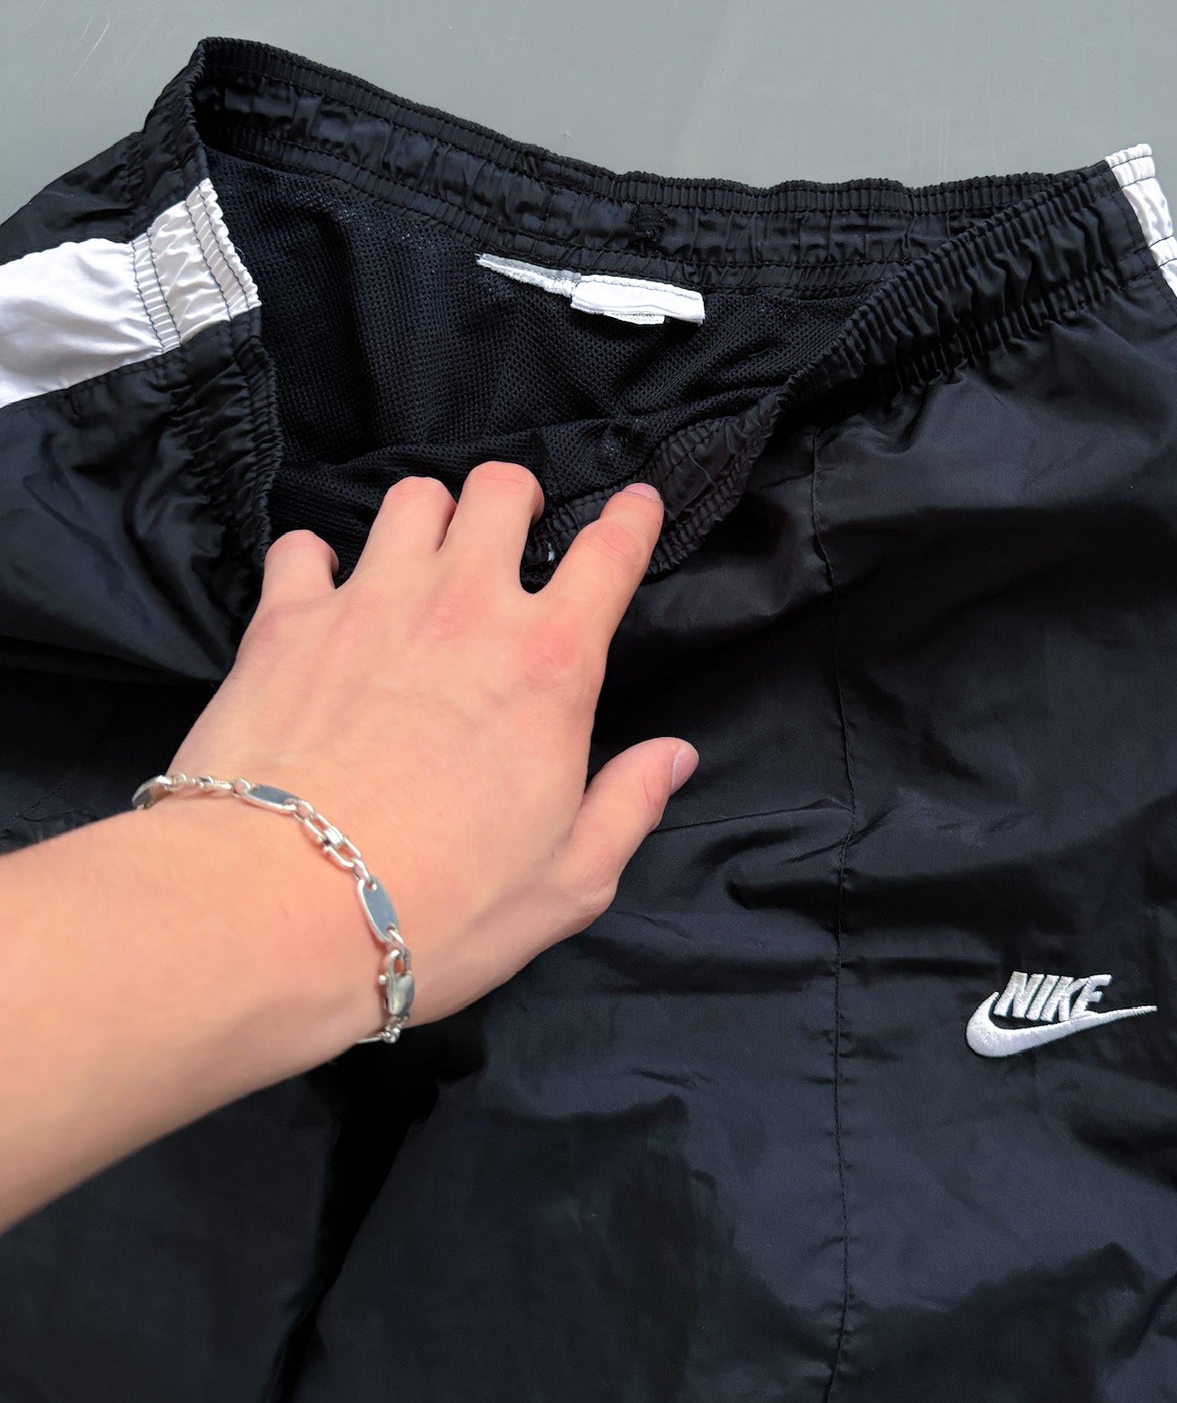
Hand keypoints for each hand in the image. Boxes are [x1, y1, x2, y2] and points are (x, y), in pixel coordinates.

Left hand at [168, 465, 697, 1026]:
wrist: (276, 910)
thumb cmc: (437, 907)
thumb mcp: (568, 884)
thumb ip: (629, 806)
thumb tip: (675, 754)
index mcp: (550, 666)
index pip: (610, 555)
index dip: (632, 518)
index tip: (637, 502)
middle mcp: (465, 607)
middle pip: (501, 491)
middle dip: (515, 499)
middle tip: (510, 536)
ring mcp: (370, 601)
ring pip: (411, 498)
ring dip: (428, 517)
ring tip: (423, 556)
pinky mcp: (285, 620)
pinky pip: (303, 547)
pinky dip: (316, 561)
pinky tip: (321, 593)